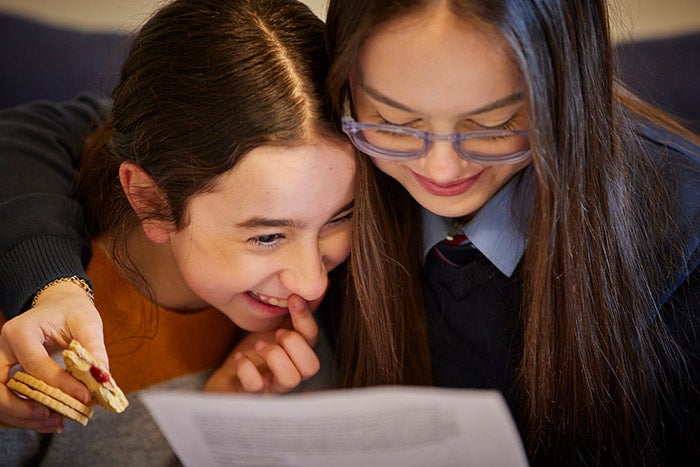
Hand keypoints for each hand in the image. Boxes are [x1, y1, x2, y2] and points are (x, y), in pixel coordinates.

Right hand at [0, 281, 106, 431]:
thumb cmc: (72, 312)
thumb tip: (102, 381)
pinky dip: (27, 415)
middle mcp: (3, 348)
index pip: (36, 364)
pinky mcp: (7, 375)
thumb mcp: (87, 324)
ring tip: (57, 423)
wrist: (59, 306)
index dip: (60, 384)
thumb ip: (94, 350)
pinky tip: (51, 420)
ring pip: (0, 399)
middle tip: (55, 416)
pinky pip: (10, 399)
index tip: (85, 397)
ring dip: (25, 417)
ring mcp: (2, 363)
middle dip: (24, 409)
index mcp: (21, 331)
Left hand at [205, 294, 319, 393]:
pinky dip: (248, 369)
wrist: (227, 379)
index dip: (305, 318)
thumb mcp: (273, 327)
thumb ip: (292, 312)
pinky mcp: (253, 397)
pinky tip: (239, 359)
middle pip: (312, 366)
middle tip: (277, 332)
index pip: (313, 339)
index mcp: (297, 354)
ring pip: (291, 380)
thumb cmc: (254, 352)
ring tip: (259, 345)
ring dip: (275, 356)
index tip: (292, 298)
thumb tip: (311, 285)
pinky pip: (256, 387)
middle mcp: (291, 373)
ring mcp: (273, 388)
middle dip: (294, 343)